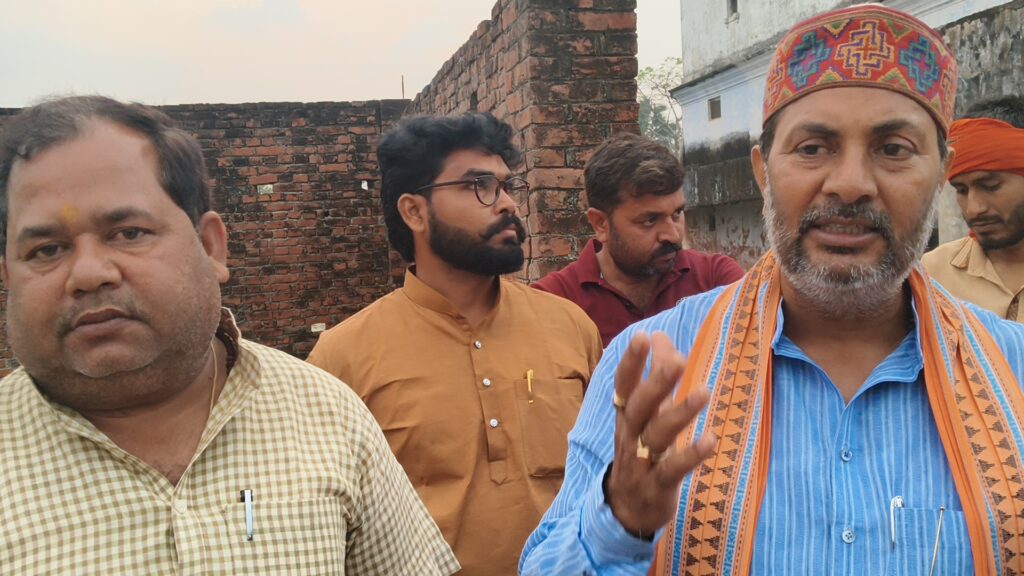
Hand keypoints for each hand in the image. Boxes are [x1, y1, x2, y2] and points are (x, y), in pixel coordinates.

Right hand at [605, 331, 714, 536]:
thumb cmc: (639, 453)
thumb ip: (654, 378)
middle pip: (640, 406)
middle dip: (657, 382)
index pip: (624, 385)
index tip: (644, 336)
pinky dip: (691, 455)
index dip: (631, 362)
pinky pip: (673, 468)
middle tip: (678, 359)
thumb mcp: (644, 416)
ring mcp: (642, 462)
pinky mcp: (658, 486)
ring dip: (680, 413)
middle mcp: (631, 436)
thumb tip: (661, 337)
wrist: (624, 510)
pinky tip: (711, 440)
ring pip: (658, 434)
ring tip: (704, 392)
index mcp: (627, 417)